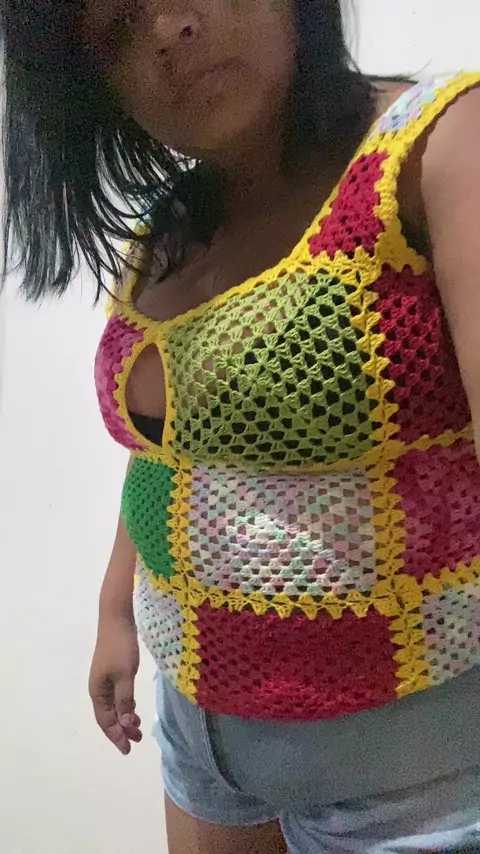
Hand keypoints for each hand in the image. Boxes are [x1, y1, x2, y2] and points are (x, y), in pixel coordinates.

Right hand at [89, 614, 141, 754]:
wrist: (117, 619)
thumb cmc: (120, 647)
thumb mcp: (125, 675)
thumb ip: (125, 699)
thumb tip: (125, 723)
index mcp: (97, 692)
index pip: (105, 721)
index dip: (116, 736)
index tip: (128, 750)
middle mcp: (98, 688)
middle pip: (108, 716)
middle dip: (121, 730)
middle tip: (137, 741)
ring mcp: (104, 679)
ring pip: (113, 706)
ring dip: (124, 718)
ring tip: (138, 728)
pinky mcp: (113, 671)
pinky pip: (117, 696)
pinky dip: (125, 705)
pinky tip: (134, 708)